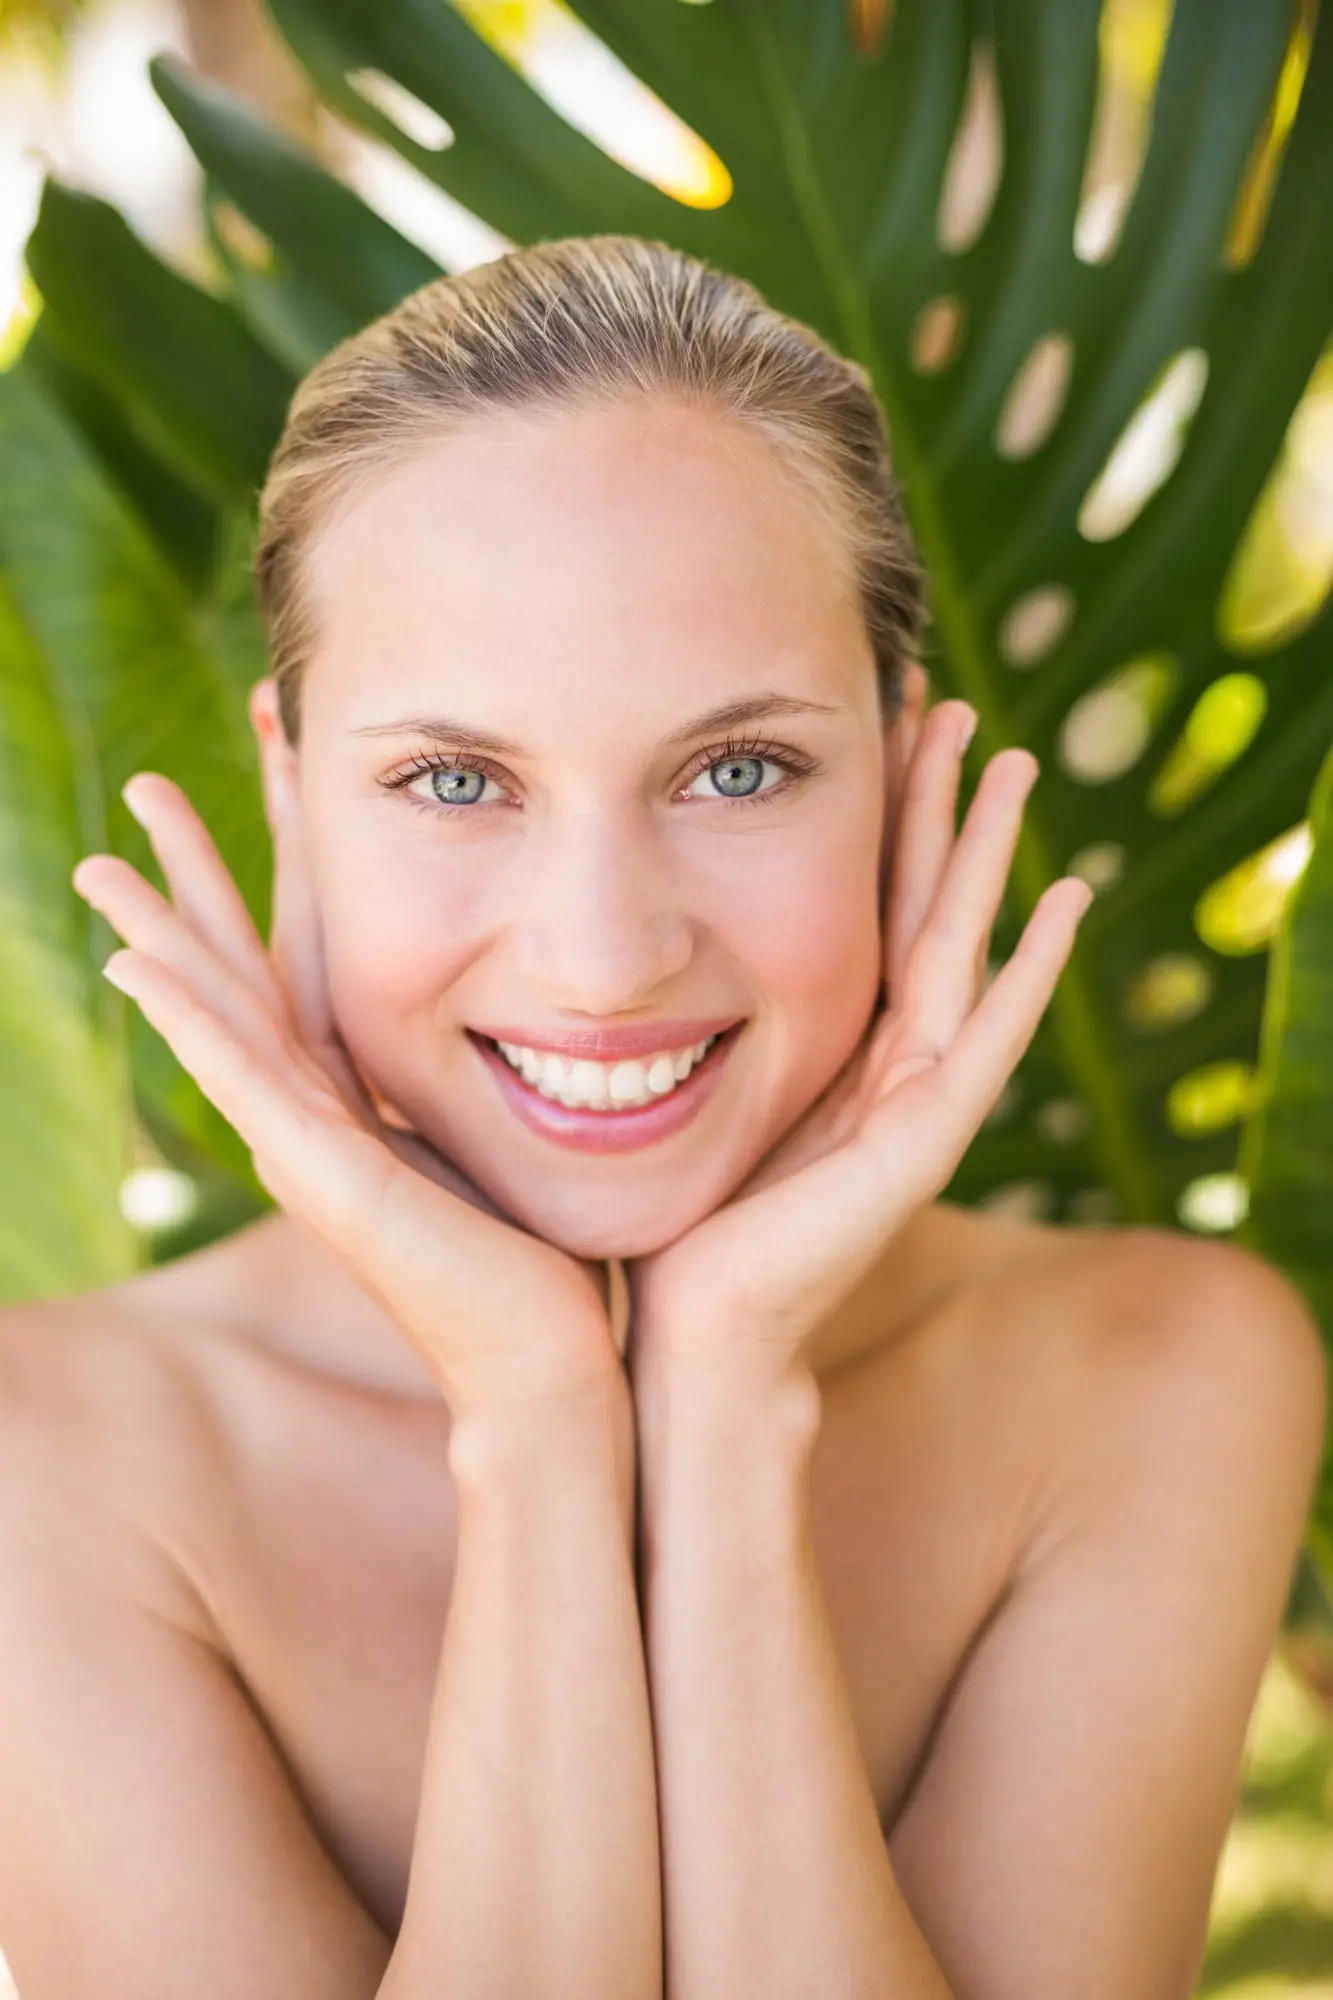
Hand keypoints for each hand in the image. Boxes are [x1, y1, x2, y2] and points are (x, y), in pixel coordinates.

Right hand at [71, 756, 620, 1418]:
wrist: (553, 1361)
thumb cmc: (553, 1255)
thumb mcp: (515, 1125)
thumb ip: (509, 1060)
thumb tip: (560, 999)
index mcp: (364, 1089)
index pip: (312, 945)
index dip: (290, 852)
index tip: (279, 760)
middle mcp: (321, 1113)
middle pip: (245, 963)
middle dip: (198, 873)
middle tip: (145, 788)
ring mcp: (311, 1147)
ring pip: (222, 1014)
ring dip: (161, 934)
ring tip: (100, 864)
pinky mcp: (325, 1180)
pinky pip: (245, 1083)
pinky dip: (188, 1024)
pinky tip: (133, 969)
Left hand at [625, 680, 1092, 1384]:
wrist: (678, 1343)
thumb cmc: (658, 1227)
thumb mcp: (655, 1091)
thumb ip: (654, 1021)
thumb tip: (575, 948)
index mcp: (824, 1046)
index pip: (856, 903)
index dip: (868, 813)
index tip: (865, 717)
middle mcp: (878, 1065)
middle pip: (917, 905)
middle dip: (935, 803)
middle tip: (951, 700)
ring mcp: (909, 1104)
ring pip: (960, 949)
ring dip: (987, 856)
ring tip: (1014, 761)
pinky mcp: (921, 1146)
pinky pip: (988, 1041)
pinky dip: (1033, 974)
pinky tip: (1065, 902)